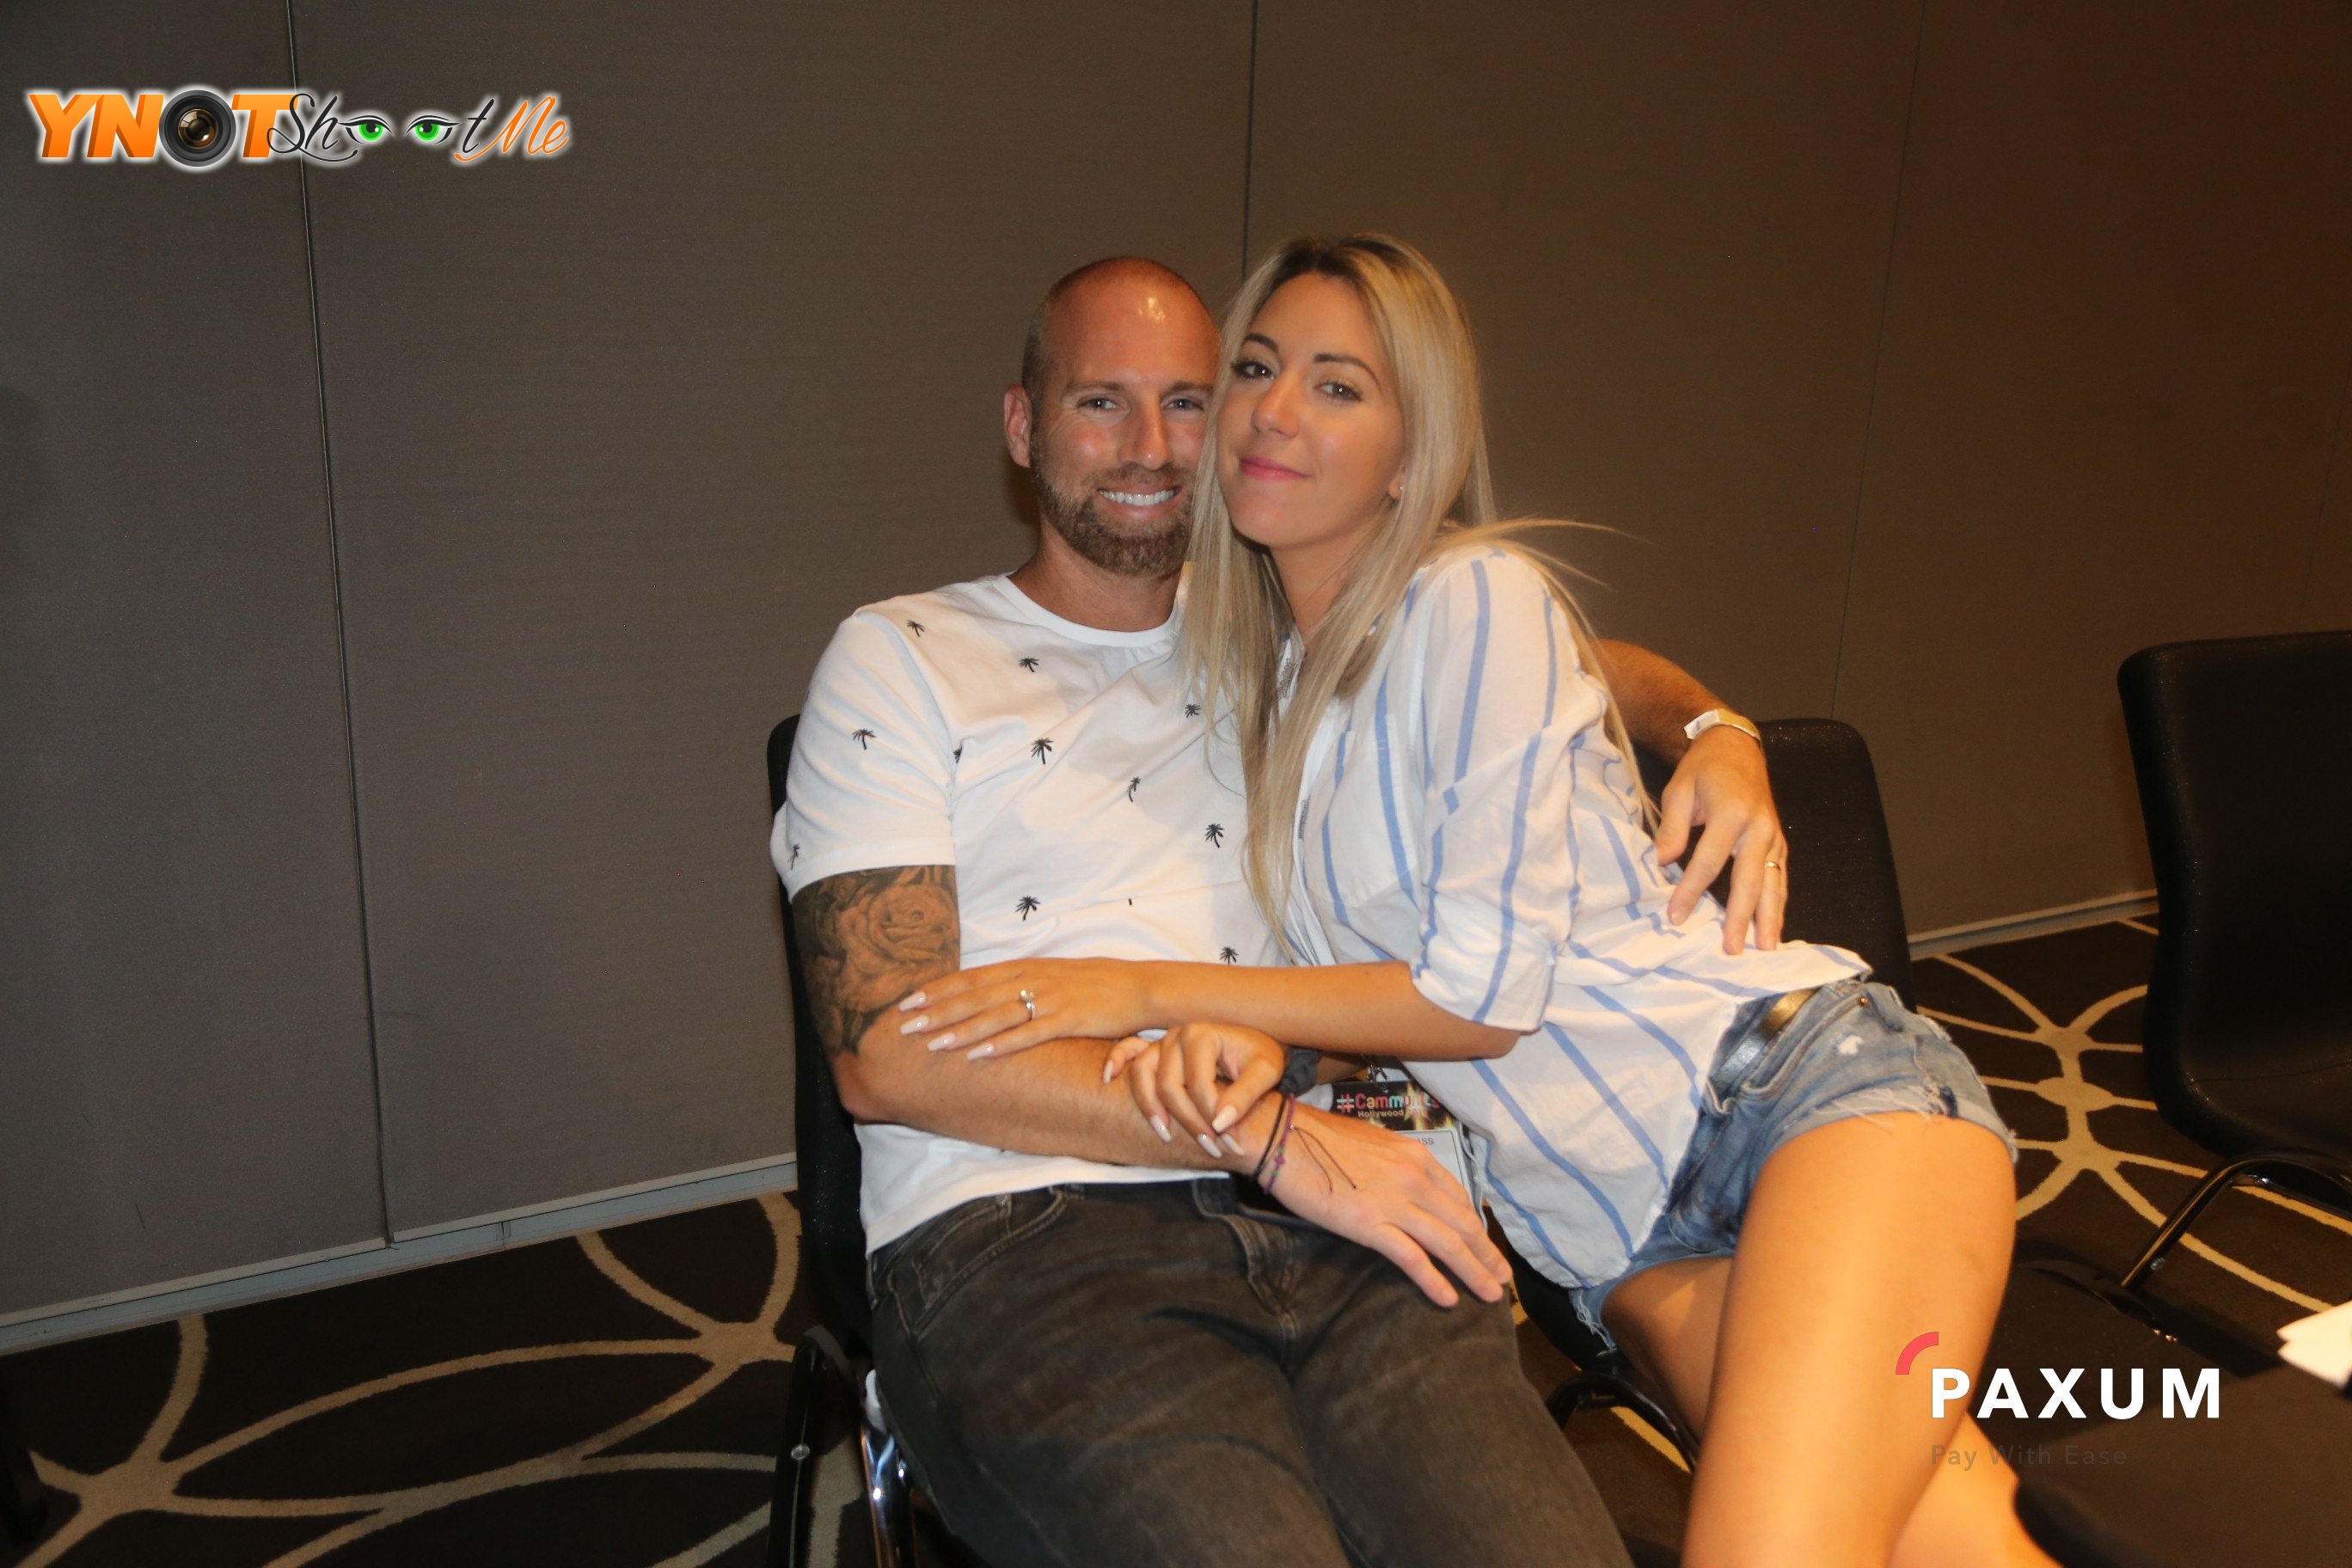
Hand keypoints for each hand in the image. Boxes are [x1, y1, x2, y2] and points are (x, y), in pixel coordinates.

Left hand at [895, 957, 1154, 1058]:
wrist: (1138, 986)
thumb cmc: (1093, 983)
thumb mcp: (1051, 975)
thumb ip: (1018, 983)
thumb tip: (985, 995)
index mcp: (1025, 967)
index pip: (972, 978)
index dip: (938, 989)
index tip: (907, 1001)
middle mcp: (1032, 980)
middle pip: (976, 996)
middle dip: (938, 1012)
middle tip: (905, 1025)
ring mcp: (1049, 1000)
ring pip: (996, 1016)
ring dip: (961, 1031)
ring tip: (932, 1045)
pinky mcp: (1068, 1020)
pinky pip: (1028, 1035)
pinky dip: (1001, 1046)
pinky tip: (978, 1056)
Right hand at [1104, 1022, 1286, 1154]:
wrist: (1256, 1044)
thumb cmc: (1261, 1056)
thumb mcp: (1265, 1072)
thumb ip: (1245, 1096)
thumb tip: (1220, 1123)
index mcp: (1202, 1035)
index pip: (1198, 1085)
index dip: (1213, 1117)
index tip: (1231, 1142)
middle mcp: (1177, 1035)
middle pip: (1169, 1086)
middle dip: (1189, 1122)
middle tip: (1212, 1149)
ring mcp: (1161, 1042)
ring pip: (1142, 1075)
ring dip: (1151, 1108)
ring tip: (1166, 1136)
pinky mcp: (1154, 1050)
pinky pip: (1126, 1051)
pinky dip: (1116, 1061)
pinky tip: (1109, 1078)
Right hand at [1258, 1106, 1508, 1308]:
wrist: (1285, 1137)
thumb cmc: (1320, 1139)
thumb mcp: (1373, 1145)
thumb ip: (1397, 1166)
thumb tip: (1406, 1186)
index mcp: (1416, 1157)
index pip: (1459, 1197)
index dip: (1476, 1226)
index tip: (1485, 1245)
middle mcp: (1414, 1178)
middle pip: (1463, 1223)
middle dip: (1487, 1254)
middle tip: (1502, 1278)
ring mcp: (1395, 1202)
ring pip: (1448, 1243)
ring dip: (1473, 1272)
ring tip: (1489, 1295)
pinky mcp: (1370, 1224)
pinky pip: (1412, 1257)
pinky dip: (1434, 1280)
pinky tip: (1447, 1299)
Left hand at [1653, 725, 1785, 953]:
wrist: (1736, 746)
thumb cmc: (1703, 769)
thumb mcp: (1679, 790)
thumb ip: (1673, 829)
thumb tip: (1663, 863)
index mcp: (1732, 814)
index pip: (1708, 863)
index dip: (1691, 892)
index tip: (1677, 917)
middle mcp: (1759, 828)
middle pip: (1749, 880)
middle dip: (1740, 917)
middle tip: (1731, 949)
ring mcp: (1774, 836)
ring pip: (1774, 883)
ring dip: (1769, 917)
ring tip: (1765, 948)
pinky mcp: (1780, 841)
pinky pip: (1781, 876)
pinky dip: (1779, 902)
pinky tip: (1774, 925)